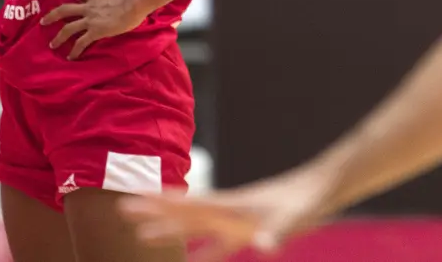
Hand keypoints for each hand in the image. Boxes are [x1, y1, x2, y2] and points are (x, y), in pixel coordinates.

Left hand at [40, 0, 147, 59]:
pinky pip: (81, 42)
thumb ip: (108, 0)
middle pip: (64, 10)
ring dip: (59, 37)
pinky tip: (71, 57)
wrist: (133, 6)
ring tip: (52, 44)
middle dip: (52, 16)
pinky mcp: (95, 31)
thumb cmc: (131, 1)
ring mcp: (90, 19)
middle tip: (43, 21)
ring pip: (68, 28)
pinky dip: (75, 51)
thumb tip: (111, 4)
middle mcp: (88, 7)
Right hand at [119, 167, 336, 260]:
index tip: (132, 199)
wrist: (319, 190)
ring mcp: (236, 220)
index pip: (187, 205)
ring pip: (195, 228)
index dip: (159, 203)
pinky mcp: (248, 230)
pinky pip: (217, 244)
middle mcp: (227, 210)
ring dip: (170, 231)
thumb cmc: (305, 202)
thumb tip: (266, 247)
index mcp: (230, 206)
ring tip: (144, 237)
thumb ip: (275, 233)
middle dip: (153, 212)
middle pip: (183, 212)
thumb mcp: (291, 220)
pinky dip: (203, 252)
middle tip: (122, 210)